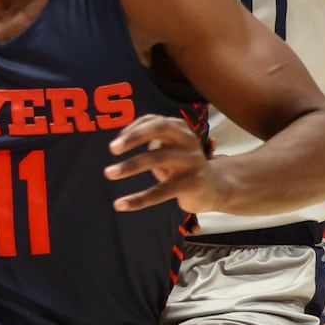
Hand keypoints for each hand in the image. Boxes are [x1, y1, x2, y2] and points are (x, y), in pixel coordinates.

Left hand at [104, 114, 222, 212]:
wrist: (215, 188)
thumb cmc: (183, 165)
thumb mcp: (170, 148)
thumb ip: (152, 140)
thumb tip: (119, 141)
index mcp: (181, 129)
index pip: (154, 120)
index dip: (134, 128)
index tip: (116, 141)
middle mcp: (188, 140)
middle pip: (159, 129)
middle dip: (134, 137)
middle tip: (112, 148)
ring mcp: (192, 161)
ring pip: (157, 159)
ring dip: (130, 166)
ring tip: (109, 172)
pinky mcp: (192, 183)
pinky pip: (161, 191)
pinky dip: (138, 199)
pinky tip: (120, 204)